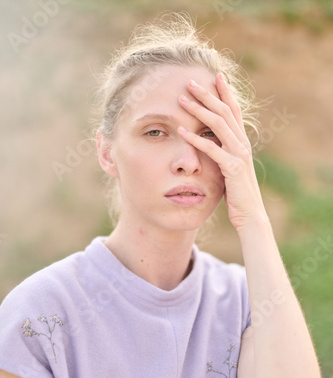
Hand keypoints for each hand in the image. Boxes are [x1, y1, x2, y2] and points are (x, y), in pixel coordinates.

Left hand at [178, 73, 266, 230]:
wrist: (250, 215)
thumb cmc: (237, 194)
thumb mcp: (229, 169)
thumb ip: (223, 154)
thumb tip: (210, 144)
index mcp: (242, 143)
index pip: (233, 111)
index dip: (225, 93)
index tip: (215, 76)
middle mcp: (242, 145)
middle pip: (224, 112)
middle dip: (207, 94)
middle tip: (189, 81)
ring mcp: (239, 155)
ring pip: (219, 125)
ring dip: (199, 109)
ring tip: (182, 98)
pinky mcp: (233, 168)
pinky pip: (212, 149)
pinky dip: (196, 139)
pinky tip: (181, 131)